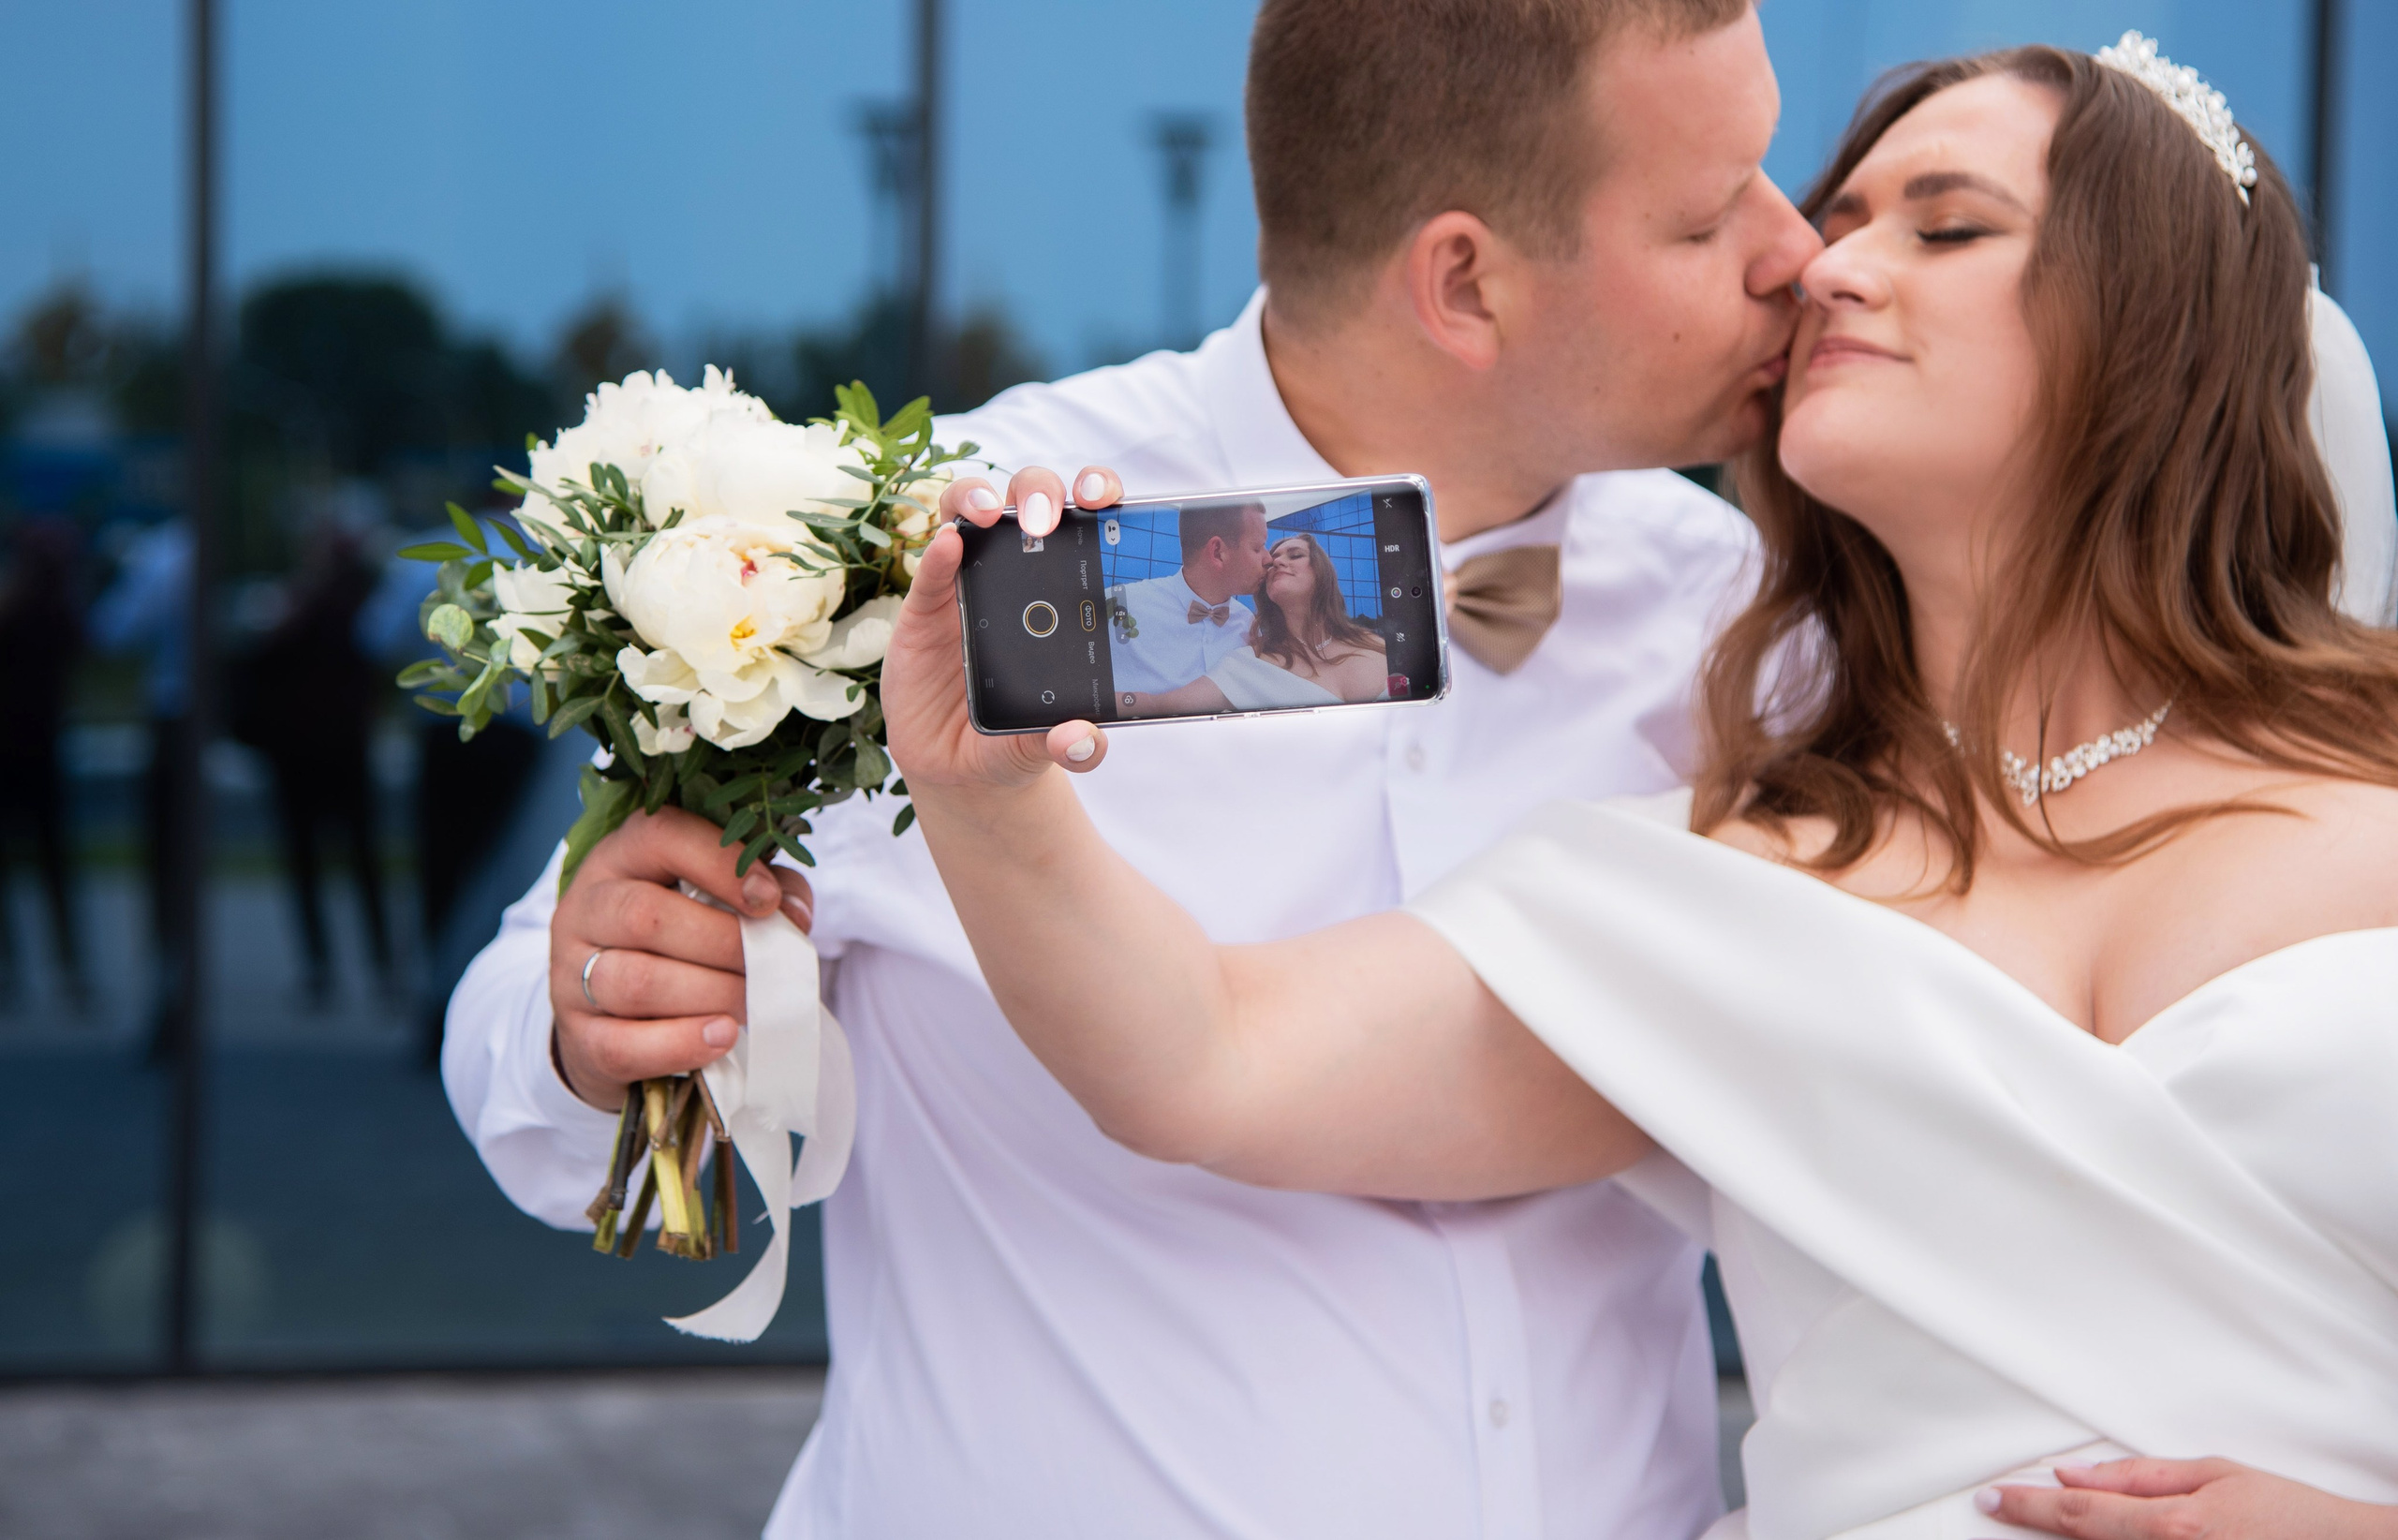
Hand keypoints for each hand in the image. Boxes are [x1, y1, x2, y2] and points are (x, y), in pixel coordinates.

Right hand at [548, 806, 813, 1110]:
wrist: (616, 1018)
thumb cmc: (680, 942)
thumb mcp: (716, 898)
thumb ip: (765, 890)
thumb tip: (793, 914)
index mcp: (621, 858)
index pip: (660, 836)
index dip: (720, 864)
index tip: (768, 899)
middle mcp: (586, 908)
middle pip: (645, 915)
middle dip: (723, 943)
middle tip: (768, 966)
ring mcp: (572, 975)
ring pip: (637, 982)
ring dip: (711, 994)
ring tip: (751, 1003)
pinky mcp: (580, 1037)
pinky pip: (624, 1045)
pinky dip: (681, 1044)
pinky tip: (721, 1036)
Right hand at [885, 463, 1128, 792]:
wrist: (959, 767)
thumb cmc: (1017, 737)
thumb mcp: (1048, 747)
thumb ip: (1073, 746)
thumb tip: (1084, 740)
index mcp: (1068, 592)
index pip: (1088, 524)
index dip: (1098, 494)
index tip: (1107, 501)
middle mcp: (1020, 575)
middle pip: (1031, 500)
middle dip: (1042, 492)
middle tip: (1046, 524)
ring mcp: (969, 584)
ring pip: (971, 510)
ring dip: (979, 496)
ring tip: (989, 516)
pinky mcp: (926, 606)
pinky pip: (930, 567)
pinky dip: (939, 549)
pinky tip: (948, 545)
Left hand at [1985, 1457, 2397, 1539]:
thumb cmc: (2288, 1513)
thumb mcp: (2214, 1475)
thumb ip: (2137, 1478)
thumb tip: (2073, 1473)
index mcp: (2171, 1527)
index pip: (2078, 1513)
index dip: (2026, 1507)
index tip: (1989, 1499)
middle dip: (2036, 1531)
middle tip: (1999, 1513)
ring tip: (2042, 1528)